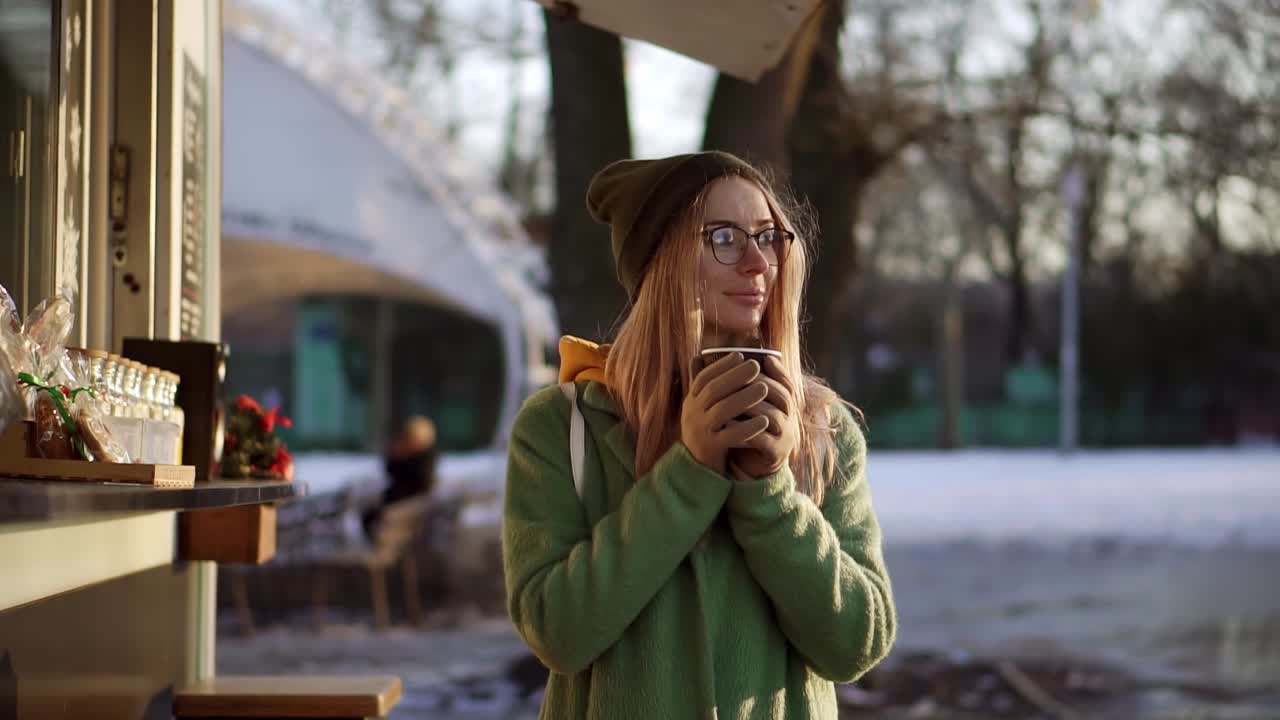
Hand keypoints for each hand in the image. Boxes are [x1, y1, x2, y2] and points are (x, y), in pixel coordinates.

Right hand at [681, 352, 770, 472]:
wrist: (696, 468)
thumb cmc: (704, 431)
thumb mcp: (699, 407)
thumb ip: (701, 384)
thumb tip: (698, 355)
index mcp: (691, 401)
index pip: (703, 378)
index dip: (721, 365)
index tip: (740, 355)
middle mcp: (692, 414)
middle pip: (713, 390)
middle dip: (735, 376)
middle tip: (755, 366)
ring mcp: (701, 432)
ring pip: (722, 411)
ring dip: (744, 398)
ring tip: (764, 388)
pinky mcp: (712, 449)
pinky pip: (731, 436)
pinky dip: (748, 428)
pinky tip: (765, 421)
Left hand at [729, 355, 797, 478]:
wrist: (751, 463)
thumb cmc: (745, 427)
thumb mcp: (743, 404)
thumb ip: (734, 383)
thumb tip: (703, 357)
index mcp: (785, 403)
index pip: (786, 382)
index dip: (776, 371)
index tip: (760, 360)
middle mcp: (789, 417)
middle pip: (781, 396)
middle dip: (759, 385)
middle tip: (738, 378)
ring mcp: (785, 435)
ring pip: (771, 416)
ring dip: (751, 407)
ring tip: (731, 400)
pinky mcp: (776, 452)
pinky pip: (762, 440)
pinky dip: (746, 431)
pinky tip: (729, 424)